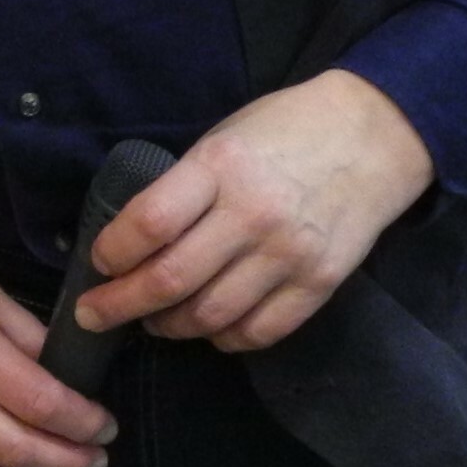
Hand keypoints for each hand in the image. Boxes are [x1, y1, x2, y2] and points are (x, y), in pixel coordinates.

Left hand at [75, 70, 434, 351]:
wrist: (372, 137)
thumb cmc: (284, 129)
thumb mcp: (222, 137)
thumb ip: (184, 186)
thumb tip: (134, 235)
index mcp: (219, 167)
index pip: (150, 222)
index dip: (113, 250)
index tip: (97, 263)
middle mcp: (252, 215)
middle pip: (172, 279)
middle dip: (120, 305)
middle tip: (94, 315)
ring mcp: (289, 255)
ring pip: (212, 315)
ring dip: (170, 326)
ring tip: (152, 321)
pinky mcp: (320, 285)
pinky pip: (261, 331)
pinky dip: (225, 338)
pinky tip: (208, 328)